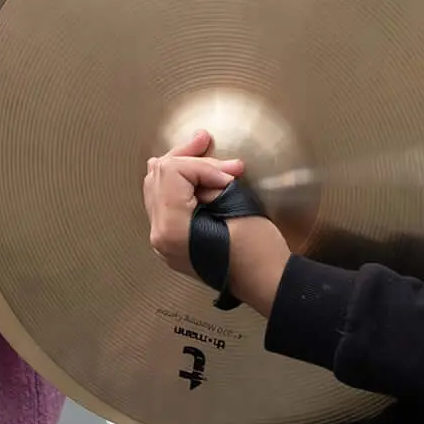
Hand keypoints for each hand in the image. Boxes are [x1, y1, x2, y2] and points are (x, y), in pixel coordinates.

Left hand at [142, 130, 286, 313]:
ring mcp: (164, 242)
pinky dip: (179, 185)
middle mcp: (160, 236)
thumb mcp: (238, 208)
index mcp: (172, 228)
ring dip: (180, 167)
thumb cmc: (258, 253)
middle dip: (186, 156)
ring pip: (156, 188)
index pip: (173, 173)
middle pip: (158, 176)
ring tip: (201, 153)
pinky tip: (196, 176)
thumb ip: (212, 183)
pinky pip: (164, 204)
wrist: (267, 282)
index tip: (230, 174)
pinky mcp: (174, 242)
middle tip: (206, 140)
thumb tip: (206, 172)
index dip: (202, 166)